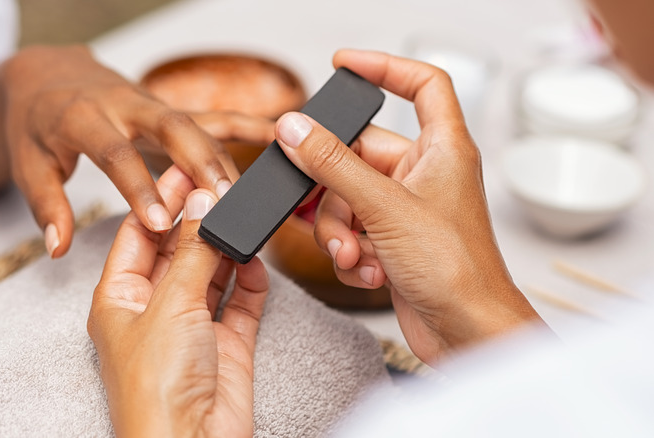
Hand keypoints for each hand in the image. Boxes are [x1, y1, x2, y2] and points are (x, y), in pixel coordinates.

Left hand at [0, 45, 272, 257]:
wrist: (49, 74)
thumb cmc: (37, 124)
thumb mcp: (28, 165)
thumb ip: (47, 205)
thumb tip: (58, 247)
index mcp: (83, 119)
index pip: (115, 154)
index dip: (138, 187)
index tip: (159, 222)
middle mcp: (123, 106)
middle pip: (170, 128)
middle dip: (200, 163)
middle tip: (223, 200)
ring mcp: (152, 104)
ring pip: (196, 126)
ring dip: (223, 158)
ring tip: (247, 196)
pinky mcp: (169, 109)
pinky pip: (211, 115)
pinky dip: (244, 124)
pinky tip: (274, 134)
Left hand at [87, 165, 268, 436]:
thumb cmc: (157, 389)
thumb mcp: (171, 305)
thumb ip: (193, 251)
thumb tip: (204, 202)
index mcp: (120, 299)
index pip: (138, 234)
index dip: (160, 201)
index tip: (185, 169)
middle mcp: (155, 309)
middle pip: (177, 249)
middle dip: (199, 219)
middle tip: (222, 184)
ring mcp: (192, 326)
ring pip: (212, 272)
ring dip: (227, 246)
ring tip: (242, 213)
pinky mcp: (227, 343)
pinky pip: (241, 300)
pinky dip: (250, 279)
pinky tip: (255, 259)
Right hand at [274, 49, 544, 364]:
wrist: (466, 334)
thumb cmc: (458, 271)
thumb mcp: (385, 207)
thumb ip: (334, 165)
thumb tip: (296, 129)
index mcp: (442, 149)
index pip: (421, 85)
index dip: (384, 67)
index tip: (344, 64)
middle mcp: (423, 174)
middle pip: (358, 155)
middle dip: (335, 191)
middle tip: (324, 207)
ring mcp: (405, 210)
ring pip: (347, 198)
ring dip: (340, 230)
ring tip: (355, 254)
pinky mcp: (392, 242)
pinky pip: (352, 231)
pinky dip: (351, 252)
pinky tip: (369, 271)